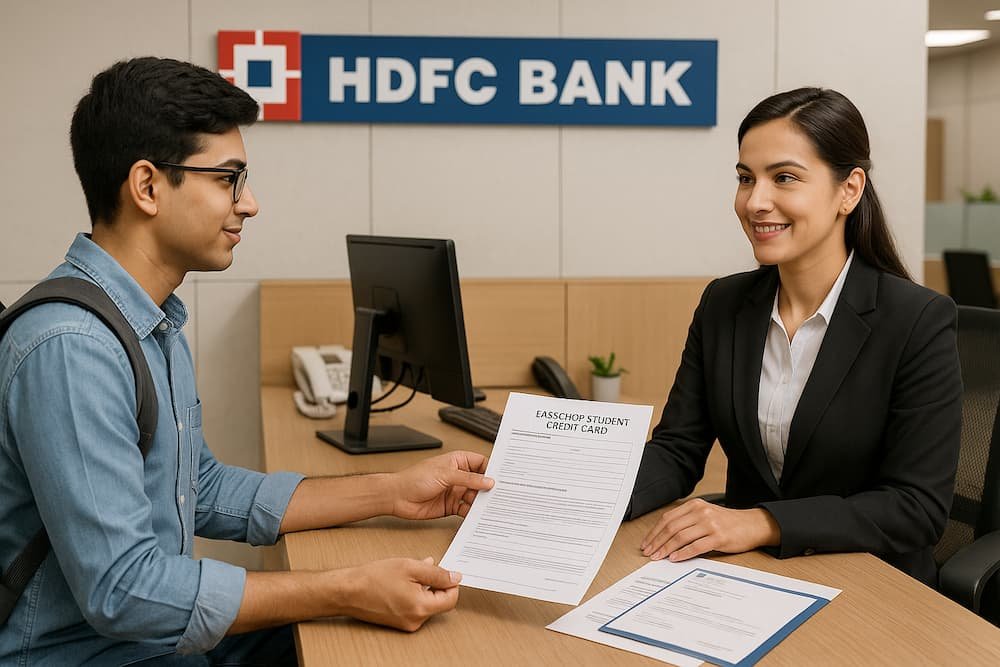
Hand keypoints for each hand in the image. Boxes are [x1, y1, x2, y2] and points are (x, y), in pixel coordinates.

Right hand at [342, 557, 461, 631]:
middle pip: (439, 602)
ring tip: (410, 573)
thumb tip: (454, 577)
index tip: (446, 572)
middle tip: (425, 568)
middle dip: (435, 583)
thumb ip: (436, 573)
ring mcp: (406, 624)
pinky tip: (404, 581)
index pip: (451, 599)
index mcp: (420, 608)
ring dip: (424, 587)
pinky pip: (415, 607)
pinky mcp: (398, 622)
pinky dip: (414, 594)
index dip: (451, 583)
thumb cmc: (373, 579)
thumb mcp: (410, 567)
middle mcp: (415, 621)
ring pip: (426, 603)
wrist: (347, 591)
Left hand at [389, 451, 493, 519]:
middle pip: (481, 482)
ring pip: (475, 497)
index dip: (492, 470)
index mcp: (458, 461)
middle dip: (490, 489)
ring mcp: (455, 491)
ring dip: (482, 503)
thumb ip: (468, 479)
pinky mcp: (451, 506)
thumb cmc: (415, 479)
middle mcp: (458, 476)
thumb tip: (488, 481)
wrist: (397, 497)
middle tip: (502, 496)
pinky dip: (473, 513)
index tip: (503, 478)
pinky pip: (467, 510)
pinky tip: (479, 516)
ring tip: (492, 508)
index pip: (481, 463)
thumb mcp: (445, 475)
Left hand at [640, 498, 780, 561]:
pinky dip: (683, 553)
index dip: (654, 532)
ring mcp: (710, 524)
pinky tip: (675, 558)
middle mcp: (701, 512)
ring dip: (666, 549)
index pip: (668, 518)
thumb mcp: (705, 515)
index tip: (647, 543)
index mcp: (694, 505)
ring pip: (681, 537)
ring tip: (658, 557)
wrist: (752, 525)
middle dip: (657, 541)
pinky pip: (696, 546)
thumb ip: (687, 521)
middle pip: (671, 527)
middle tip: (649, 552)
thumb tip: (663, 537)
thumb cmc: (727, 523)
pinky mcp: (719, 537)